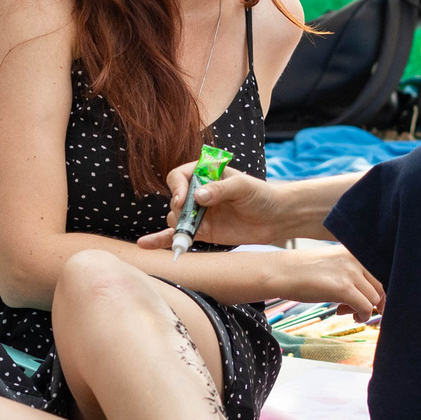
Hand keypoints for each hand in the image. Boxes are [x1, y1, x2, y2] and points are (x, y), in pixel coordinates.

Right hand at [140, 166, 294, 248]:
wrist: (275, 218)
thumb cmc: (261, 195)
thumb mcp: (243, 186)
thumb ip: (220, 188)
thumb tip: (199, 196)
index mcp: (205, 174)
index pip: (179, 177)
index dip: (177, 188)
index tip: (183, 199)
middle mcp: (198, 193)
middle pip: (174, 199)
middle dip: (179, 209)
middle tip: (188, 216)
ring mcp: (198, 213)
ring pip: (174, 218)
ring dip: (178, 226)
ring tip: (191, 232)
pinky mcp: (201, 232)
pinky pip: (177, 235)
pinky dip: (161, 240)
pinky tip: (144, 245)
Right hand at [267, 245, 384, 319]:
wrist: (282, 272)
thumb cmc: (304, 270)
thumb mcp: (333, 263)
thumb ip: (352, 272)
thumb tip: (370, 295)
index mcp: (354, 250)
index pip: (381, 270)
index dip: (379, 289)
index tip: (373, 300)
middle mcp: (356, 258)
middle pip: (382, 285)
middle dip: (376, 301)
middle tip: (360, 310)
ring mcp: (350, 272)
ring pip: (375, 298)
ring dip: (366, 310)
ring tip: (350, 313)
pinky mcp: (343, 288)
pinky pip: (365, 307)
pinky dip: (363, 316)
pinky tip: (351, 316)